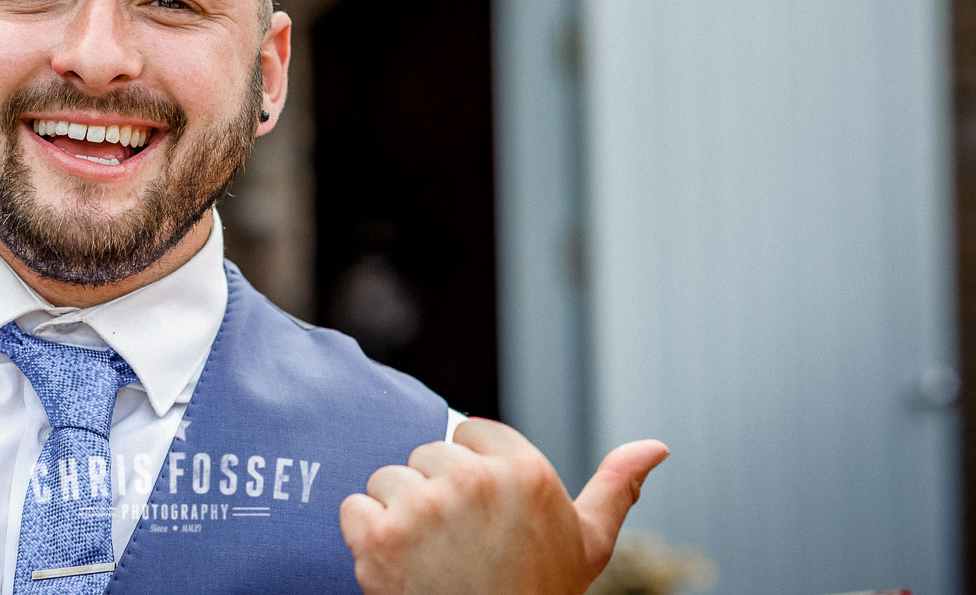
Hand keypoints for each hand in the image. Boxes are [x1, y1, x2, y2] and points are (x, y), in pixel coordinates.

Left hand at [339, 419, 668, 594]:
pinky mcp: (381, 537)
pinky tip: (399, 566)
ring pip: (387, 479)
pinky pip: (354, 508)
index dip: (471, 473)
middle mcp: (475, 482)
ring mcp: (425, 508)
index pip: (468, 432)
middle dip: (435, 495)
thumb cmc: (540, 593)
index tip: (486, 516)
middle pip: (425, 455)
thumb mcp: (588, 545)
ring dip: (398, 516)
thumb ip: (616, 488)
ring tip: (431, 558)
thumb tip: (656, 447)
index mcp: (525, 471)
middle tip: (460, 546)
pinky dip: (365, 537)